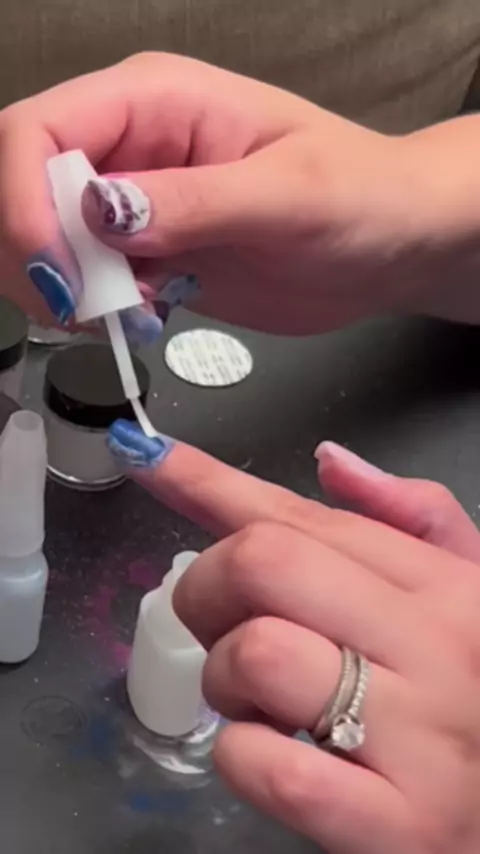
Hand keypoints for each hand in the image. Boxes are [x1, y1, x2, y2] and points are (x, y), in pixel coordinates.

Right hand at [0, 51, 436, 336]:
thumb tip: (103, 213)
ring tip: (132, 312)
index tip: (61, 272)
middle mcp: (131, 146)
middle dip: (39, 256)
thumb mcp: (289, 194)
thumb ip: (196, 201)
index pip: (38, 132)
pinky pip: (89, 282)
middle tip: (94, 307)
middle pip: (24, 188)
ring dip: (68, 290)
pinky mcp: (149, 254)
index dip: (24, 202)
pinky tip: (150, 316)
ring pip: (47, 241)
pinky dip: (98, 310)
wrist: (388, 246)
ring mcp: (136, 204)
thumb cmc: (362, 196)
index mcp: (154, 100)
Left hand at [106, 421, 479, 852]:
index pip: (299, 515)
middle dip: (207, 590)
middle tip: (224, 625)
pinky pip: (269, 766)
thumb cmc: (479, 697)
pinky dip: (240, 755)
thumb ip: (412, 516)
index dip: (208, 482)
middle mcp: (433, 646)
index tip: (149, 457)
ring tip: (261, 700)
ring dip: (226, 679)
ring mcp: (418, 737)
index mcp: (442, 584)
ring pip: (257, 653)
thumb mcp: (470, 593)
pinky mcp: (398, 824)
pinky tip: (274, 753)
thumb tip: (331, 462)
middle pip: (262, 563)